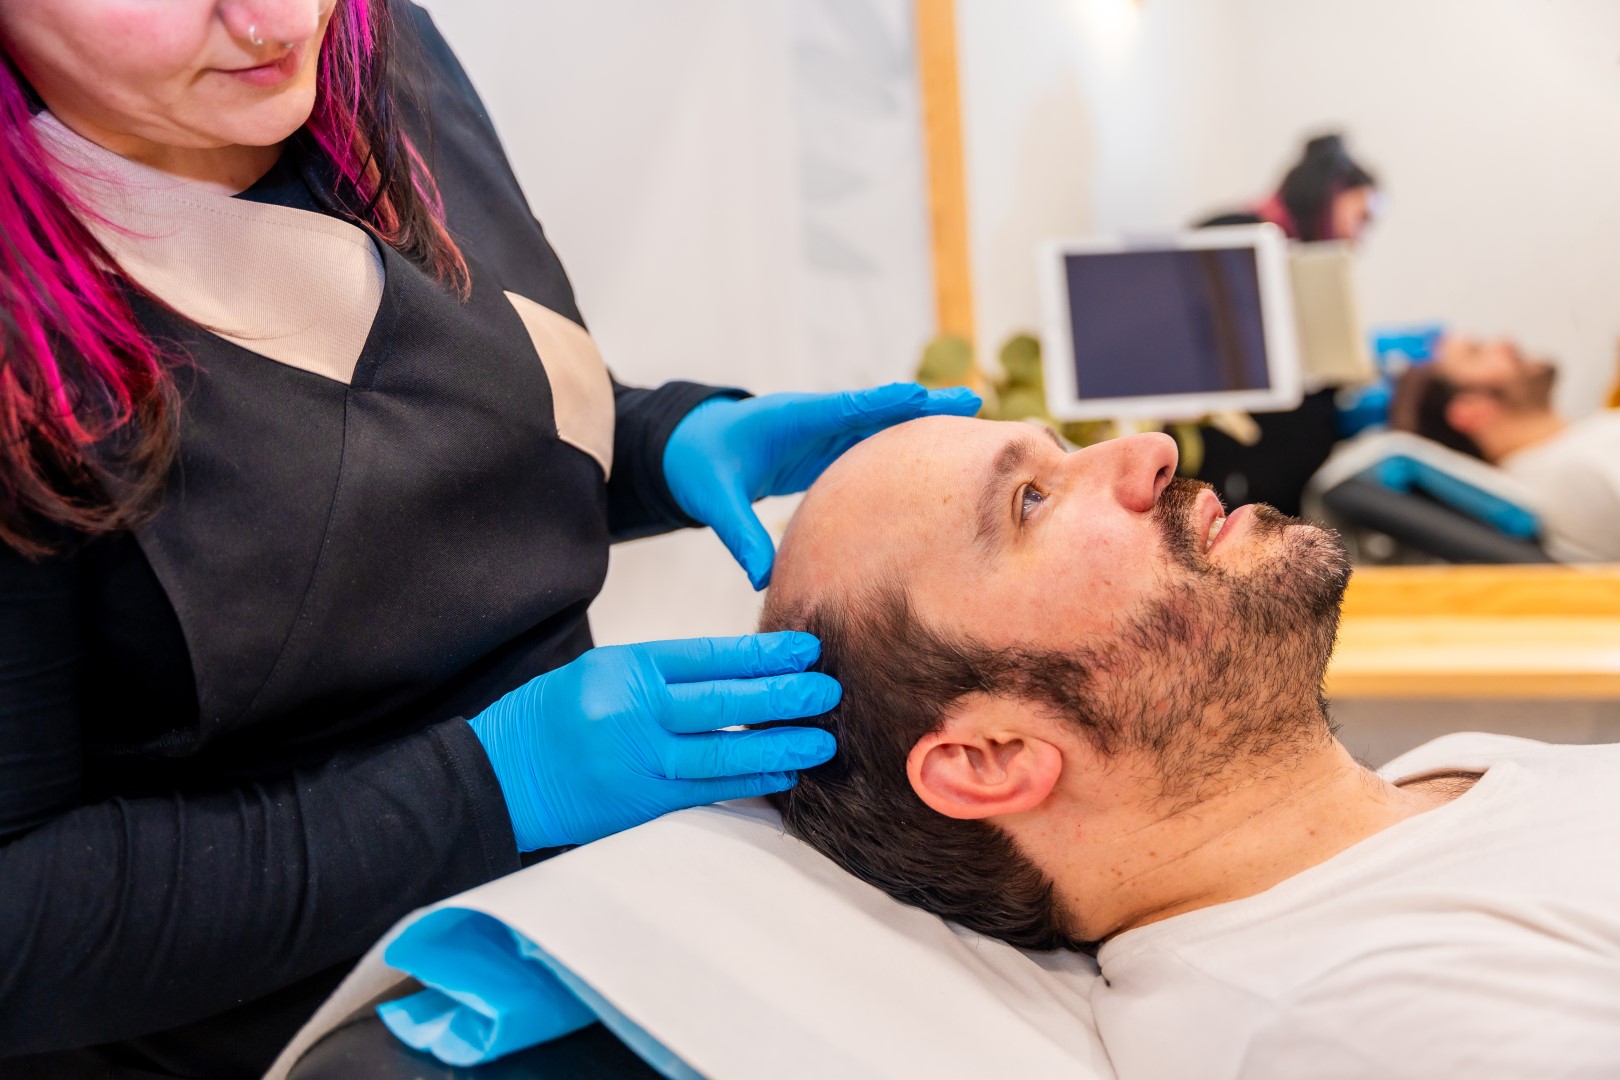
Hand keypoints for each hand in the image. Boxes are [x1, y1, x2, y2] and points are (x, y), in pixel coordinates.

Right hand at [468, 633, 838, 850]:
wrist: (500, 776)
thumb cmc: (551, 718)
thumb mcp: (599, 673)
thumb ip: (660, 675)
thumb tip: (736, 675)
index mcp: (625, 669)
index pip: (709, 656)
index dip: (763, 653)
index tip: (805, 649)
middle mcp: (634, 712)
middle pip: (723, 702)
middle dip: (782, 696)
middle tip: (828, 692)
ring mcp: (638, 760)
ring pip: (722, 752)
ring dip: (778, 747)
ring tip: (820, 740)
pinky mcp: (641, 801)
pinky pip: (705, 790)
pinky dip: (746, 783)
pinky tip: (781, 777)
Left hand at [664, 382, 980, 587]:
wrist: (692, 446)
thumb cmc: (701, 464)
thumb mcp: (713, 499)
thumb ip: (739, 535)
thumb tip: (761, 580)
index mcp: (792, 418)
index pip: (846, 408)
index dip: (885, 403)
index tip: (923, 396)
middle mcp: (818, 419)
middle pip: (881, 409)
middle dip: (925, 404)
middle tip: (973, 400)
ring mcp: (828, 432)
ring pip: (884, 426)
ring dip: (924, 426)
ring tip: (973, 429)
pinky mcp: (830, 449)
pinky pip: (874, 446)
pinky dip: (907, 449)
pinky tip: (940, 463)